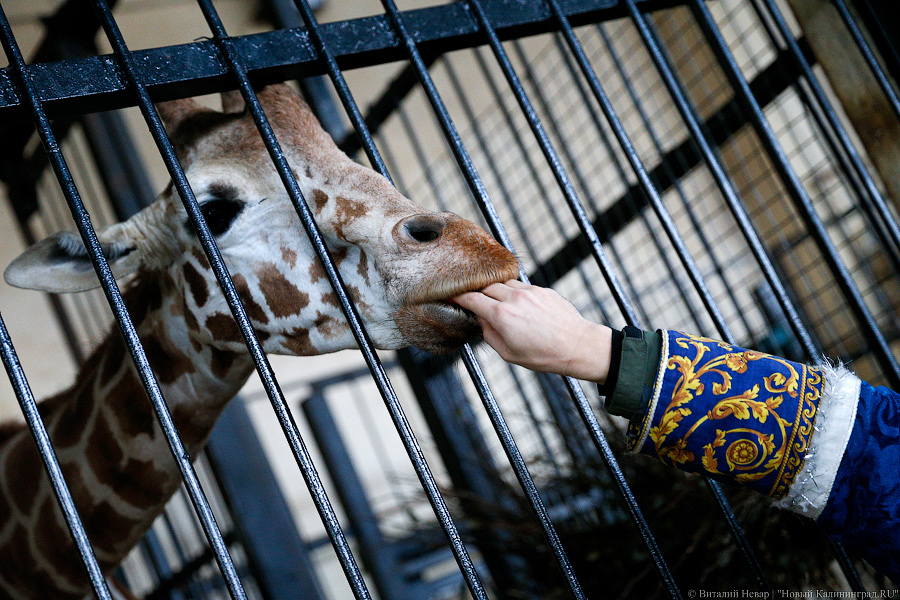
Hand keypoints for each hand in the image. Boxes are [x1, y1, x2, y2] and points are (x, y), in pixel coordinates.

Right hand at [453, 280, 611, 382]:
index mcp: (502, 316)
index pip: (471, 298)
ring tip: (499, 305)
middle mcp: (514, 299)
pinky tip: (519, 306)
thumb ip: (489, 334)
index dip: (457, 296)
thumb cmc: (543, 355)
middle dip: (478, 293)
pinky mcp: (542, 289)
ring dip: (496, 291)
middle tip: (474, 301)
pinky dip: (514, 292)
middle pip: (485, 287)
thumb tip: (481, 319)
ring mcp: (530, 291)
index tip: (450, 295)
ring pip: (503, 283)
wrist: (577, 346)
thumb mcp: (509, 354)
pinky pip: (521, 286)